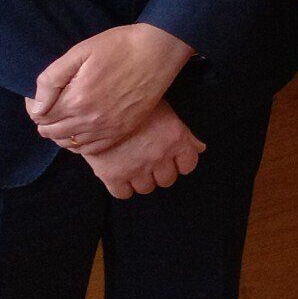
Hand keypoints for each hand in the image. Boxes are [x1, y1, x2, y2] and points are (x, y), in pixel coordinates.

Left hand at [26, 23, 195, 149]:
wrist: (158, 51)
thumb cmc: (119, 46)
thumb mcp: (80, 52)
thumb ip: (51, 79)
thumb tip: (37, 105)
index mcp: (76, 100)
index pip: (39, 116)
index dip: (36, 105)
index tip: (42, 95)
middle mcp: (89, 121)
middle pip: (51, 133)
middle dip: (46, 119)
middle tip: (54, 103)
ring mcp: (107, 129)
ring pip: (69, 143)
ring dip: (62, 131)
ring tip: (68, 113)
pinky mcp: (122, 131)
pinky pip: (91, 149)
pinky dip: (80, 142)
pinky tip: (83, 127)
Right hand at [81, 102, 204, 198]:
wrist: (97, 105)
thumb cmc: (134, 104)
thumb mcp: (164, 111)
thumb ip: (184, 133)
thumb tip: (200, 148)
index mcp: (175, 138)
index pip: (189, 165)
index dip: (181, 163)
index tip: (172, 159)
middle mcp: (159, 156)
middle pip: (167, 180)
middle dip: (160, 172)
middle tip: (150, 161)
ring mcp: (136, 168)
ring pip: (147, 188)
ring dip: (142, 179)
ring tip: (134, 165)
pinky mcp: (113, 176)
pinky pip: (124, 194)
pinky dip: (123, 187)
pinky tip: (120, 173)